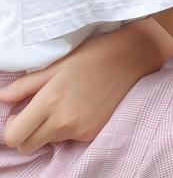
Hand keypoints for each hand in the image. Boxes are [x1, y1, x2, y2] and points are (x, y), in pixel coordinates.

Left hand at [0, 22, 172, 152]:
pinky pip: (70, 139)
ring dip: (48, 130)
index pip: (14, 136)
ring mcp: (80, 129)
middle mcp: (64, 120)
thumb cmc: (94, 54)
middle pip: (27, 145)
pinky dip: (69, 128)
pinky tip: (80, 107)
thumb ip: (27, 84)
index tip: (21, 113)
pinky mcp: (93, 132)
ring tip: (63, 105)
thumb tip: (3, 98)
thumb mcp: (58, 63)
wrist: (132, 57)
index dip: (12, 126)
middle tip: (37, 112)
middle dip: (26, 133)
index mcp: (51, 100)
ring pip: (49, 142)